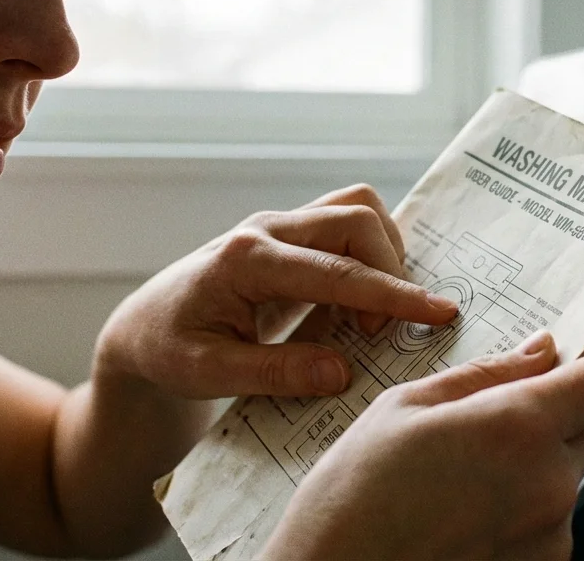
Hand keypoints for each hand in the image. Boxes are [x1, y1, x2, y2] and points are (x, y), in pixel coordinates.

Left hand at [93, 184, 459, 399]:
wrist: (145, 327)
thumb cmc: (169, 350)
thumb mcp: (207, 373)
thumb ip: (275, 372)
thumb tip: (340, 373)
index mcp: (246, 259)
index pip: (337, 271)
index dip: (392, 294)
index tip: (438, 313)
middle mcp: (268, 228)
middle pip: (356, 220)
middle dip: (388, 272)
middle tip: (373, 334)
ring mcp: (281, 224)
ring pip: (357, 210)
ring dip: (381, 257)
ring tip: (364, 316)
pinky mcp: (293, 233)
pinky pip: (348, 222)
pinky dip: (368, 254)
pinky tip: (353, 301)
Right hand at [265, 330, 583, 560]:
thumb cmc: (352, 501)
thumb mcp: (406, 407)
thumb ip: (487, 375)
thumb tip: (538, 352)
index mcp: (519, 428)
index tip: (559, 367)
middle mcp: (549, 485)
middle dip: (546, 420)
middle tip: (482, 430)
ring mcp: (550, 537)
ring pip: (562, 479)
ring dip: (529, 472)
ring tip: (459, 484)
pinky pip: (547, 525)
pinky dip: (518, 517)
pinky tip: (463, 519)